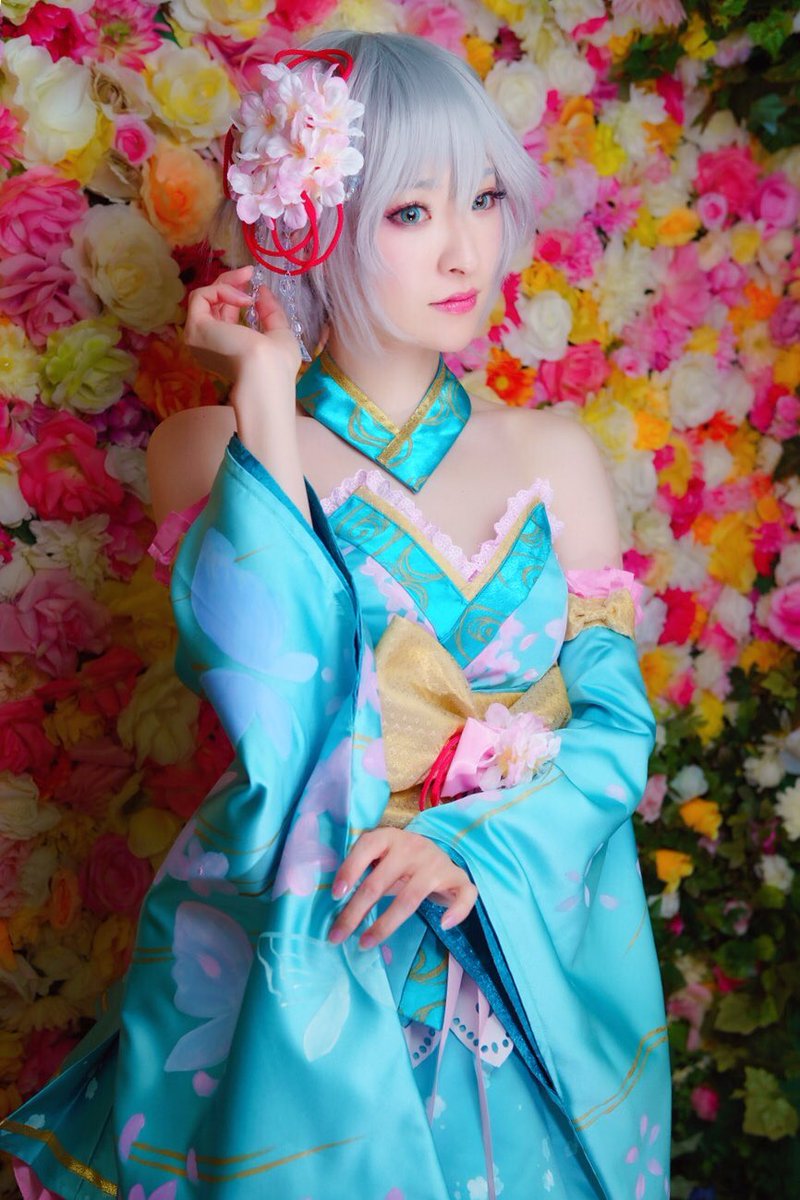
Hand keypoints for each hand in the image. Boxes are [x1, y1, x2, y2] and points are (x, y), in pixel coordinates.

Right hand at [183, 265, 301, 384]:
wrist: (266, 375)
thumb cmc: (277, 364)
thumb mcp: (279, 333)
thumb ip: (269, 312)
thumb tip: (261, 291)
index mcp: (226, 347)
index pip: (223, 313)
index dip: (236, 293)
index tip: (253, 278)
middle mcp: (208, 343)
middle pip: (211, 301)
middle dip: (229, 281)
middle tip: (248, 272)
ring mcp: (198, 336)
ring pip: (203, 296)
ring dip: (226, 283)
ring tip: (246, 281)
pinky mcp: (195, 328)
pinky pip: (200, 297)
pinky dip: (221, 290)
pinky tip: (242, 299)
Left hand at [328, 827, 477, 948]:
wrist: (438, 855)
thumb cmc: (400, 862)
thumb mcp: (380, 859)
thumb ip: (361, 871)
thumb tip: (332, 900)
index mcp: (390, 837)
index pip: (366, 847)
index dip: (349, 869)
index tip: (335, 895)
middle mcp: (413, 847)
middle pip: (380, 881)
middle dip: (355, 911)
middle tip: (337, 936)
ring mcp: (437, 863)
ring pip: (410, 898)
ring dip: (385, 924)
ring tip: (365, 943)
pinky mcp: (459, 879)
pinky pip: (463, 897)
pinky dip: (456, 911)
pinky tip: (444, 925)